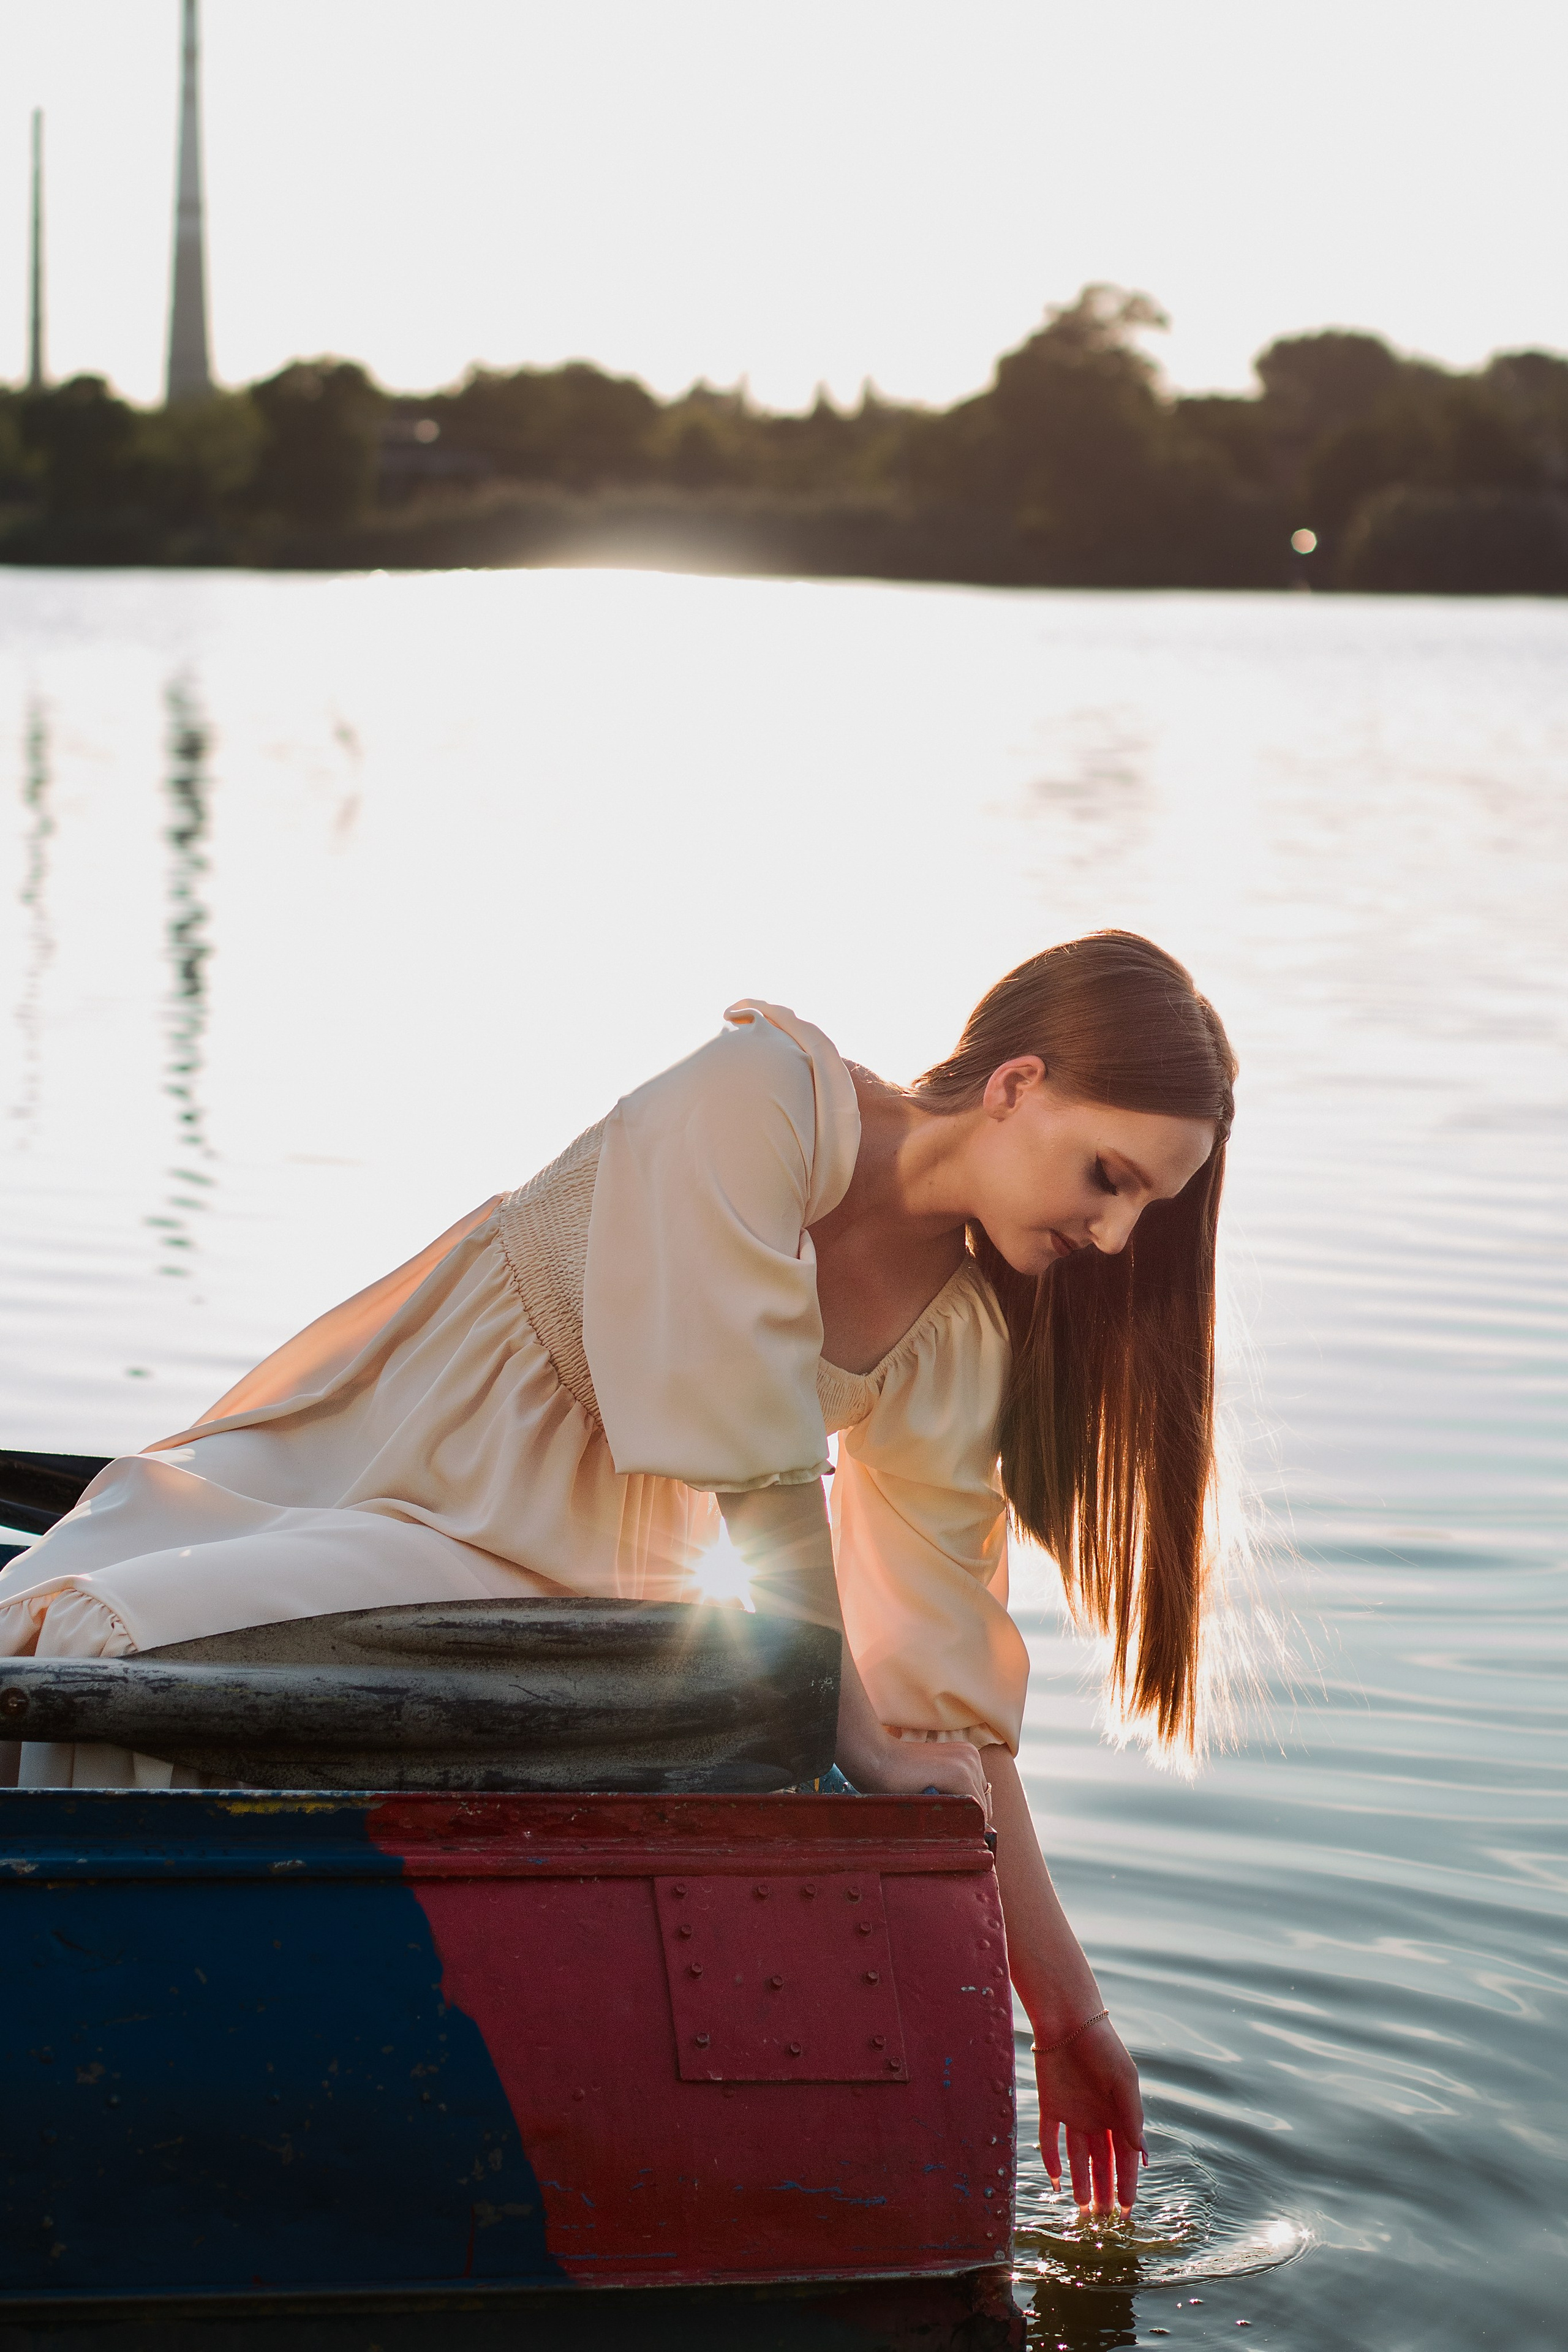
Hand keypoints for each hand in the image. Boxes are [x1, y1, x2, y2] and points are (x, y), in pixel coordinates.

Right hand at [839, 1727, 990, 1817]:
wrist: (874, 1758)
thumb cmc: (895, 1776)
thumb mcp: (933, 1783)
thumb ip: (952, 1796)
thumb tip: (976, 1828)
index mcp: (966, 1757)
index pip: (981, 1798)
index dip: (966, 1816)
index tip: (946, 1821)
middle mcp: (972, 1756)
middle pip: (983, 1806)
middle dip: (964, 1819)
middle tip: (935, 1819)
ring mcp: (968, 1763)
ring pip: (978, 1812)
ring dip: (959, 1821)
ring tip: (930, 1813)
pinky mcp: (960, 1774)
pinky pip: (973, 1812)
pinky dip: (957, 1821)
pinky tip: (933, 1814)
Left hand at [1035, 2015, 1145, 2214]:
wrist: (1068, 2019)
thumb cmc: (1103, 2047)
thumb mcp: (1124, 2080)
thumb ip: (1131, 2116)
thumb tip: (1141, 2154)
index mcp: (1118, 2113)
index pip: (1124, 2157)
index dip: (1126, 2183)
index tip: (1126, 2210)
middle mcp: (1096, 2117)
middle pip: (1101, 2161)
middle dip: (1104, 2190)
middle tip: (1103, 2220)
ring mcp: (1073, 2113)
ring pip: (1077, 2156)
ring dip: (1080, 2181)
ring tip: (1083, 2208)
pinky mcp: (1050, 2105)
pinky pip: (1050, 2138)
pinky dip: (1051, 2159)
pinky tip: (1055, 2180)